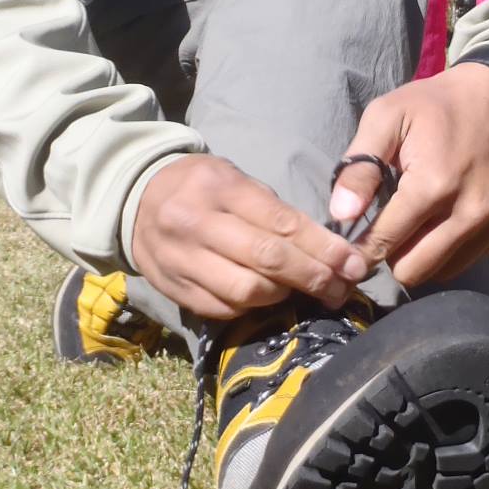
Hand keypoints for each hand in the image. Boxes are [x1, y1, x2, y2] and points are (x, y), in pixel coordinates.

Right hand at [132, 155, 369, 319]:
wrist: (135, 199)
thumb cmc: (200, 186)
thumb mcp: (234, 179)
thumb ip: (273, 210)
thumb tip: (325, 246)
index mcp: (219, 188)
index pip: (281, 223)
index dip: (323, 247)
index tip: (354, 263)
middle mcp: (197, 224)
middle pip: (267, 260)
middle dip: (313, 276)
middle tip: (343, 286)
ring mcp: (181, 260)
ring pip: (245, 291)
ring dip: (285, 295)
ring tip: (308, 291)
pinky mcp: (173, 289)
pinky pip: (222, 309)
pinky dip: (253, 308)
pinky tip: (271, 300)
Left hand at [328, 63, 488, 289]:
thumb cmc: (435, 105)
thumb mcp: (387, 117)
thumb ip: (360, 166)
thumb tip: (341, 215)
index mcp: (433, 185)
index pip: (384, 244)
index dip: (363, 247)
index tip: (355, 244)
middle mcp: (470, 211)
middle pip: (414, 271)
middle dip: (396, 254)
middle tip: (394, 226)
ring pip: (444, 271)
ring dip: (427, 252)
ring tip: (425, 218)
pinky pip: (474, 256)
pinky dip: (458, 244)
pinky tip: (454, 212)